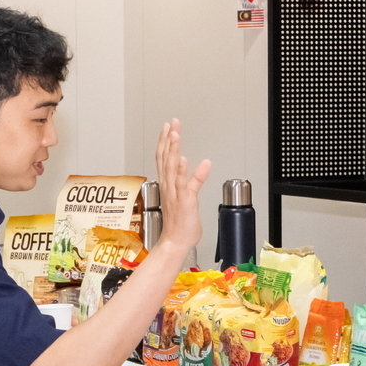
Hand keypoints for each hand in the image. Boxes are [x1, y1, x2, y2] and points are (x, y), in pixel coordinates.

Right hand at [154, 118, 211, 253]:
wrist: (175, 242)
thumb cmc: (180, 223)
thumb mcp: (188, 196)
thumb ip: (193, 179)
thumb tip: (201, 164)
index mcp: (168, 184)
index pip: (164, 158)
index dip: (165, 141)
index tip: (168, 126)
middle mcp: (169, 186)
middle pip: (165, 158)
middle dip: (168, 139)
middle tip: (171, 123)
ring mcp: (175, 193)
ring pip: (172, 167)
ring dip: (173, 150)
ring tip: (175, 134)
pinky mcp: (185, 201)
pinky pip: (184, 184)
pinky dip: (184, 172)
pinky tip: (184, 159)